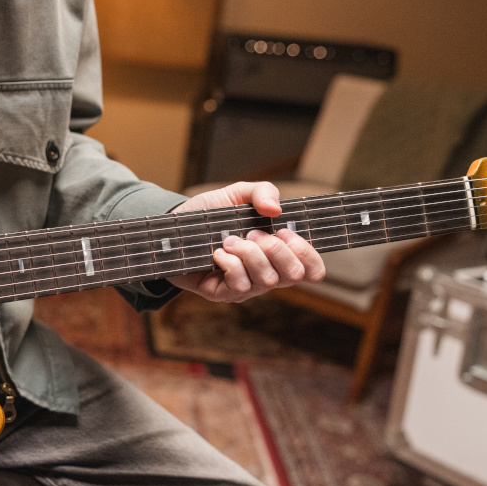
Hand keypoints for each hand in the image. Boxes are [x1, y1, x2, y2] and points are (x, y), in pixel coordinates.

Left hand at [167, 182, 325, 302]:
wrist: (174, 227)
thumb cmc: (210, 215)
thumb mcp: (237, 195)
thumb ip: (263, 192)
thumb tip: (276, 210)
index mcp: (279, 254)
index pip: (313, 270)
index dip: (307, 253)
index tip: (285, 232)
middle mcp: (267, 274)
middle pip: (294, 275)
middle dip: (276, 249)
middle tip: (253, 234)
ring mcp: (246, 287)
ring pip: (266, 280)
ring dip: (248, 254)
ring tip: (229, 240)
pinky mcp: (222, 294)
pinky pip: (239, 285)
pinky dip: (230, 264)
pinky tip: (217, 253)